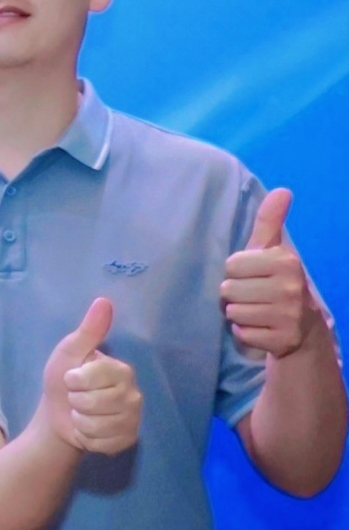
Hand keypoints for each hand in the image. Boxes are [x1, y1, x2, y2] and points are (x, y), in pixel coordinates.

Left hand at [38, 296, 142, 455]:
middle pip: (93, 403)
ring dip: (80, 422)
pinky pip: (103, 443)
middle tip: (78, 399)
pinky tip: (90, 431)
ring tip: (83, 414)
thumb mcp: (69, 353)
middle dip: (76, 402)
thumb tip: (103, 301)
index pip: (91, 377)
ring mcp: (134, 418)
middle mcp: (134, 393)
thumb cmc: (65, 380)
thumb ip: (88, 331)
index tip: (72, 378)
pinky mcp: (129, 439)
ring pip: (97, 425)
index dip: (73, 380)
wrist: (60, 416)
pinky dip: (88, 439)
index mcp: (121, 370)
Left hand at [223, 189, 326, 359]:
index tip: (255, 277)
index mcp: (286, 261)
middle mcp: (291, 286)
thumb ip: (270, 222)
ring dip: (239, 314)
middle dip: (236, 295)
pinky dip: (245, 333)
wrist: (302, 328)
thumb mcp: (274, 251)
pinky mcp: (281, 339)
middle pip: (227, 290)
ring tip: (258, 312)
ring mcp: (287, 315)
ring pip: (232, 312)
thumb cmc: (278, 283)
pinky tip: (262, 328)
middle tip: (256, 297)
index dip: (237, 273)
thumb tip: (283, 190)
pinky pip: (241, 333)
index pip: (231, 265)